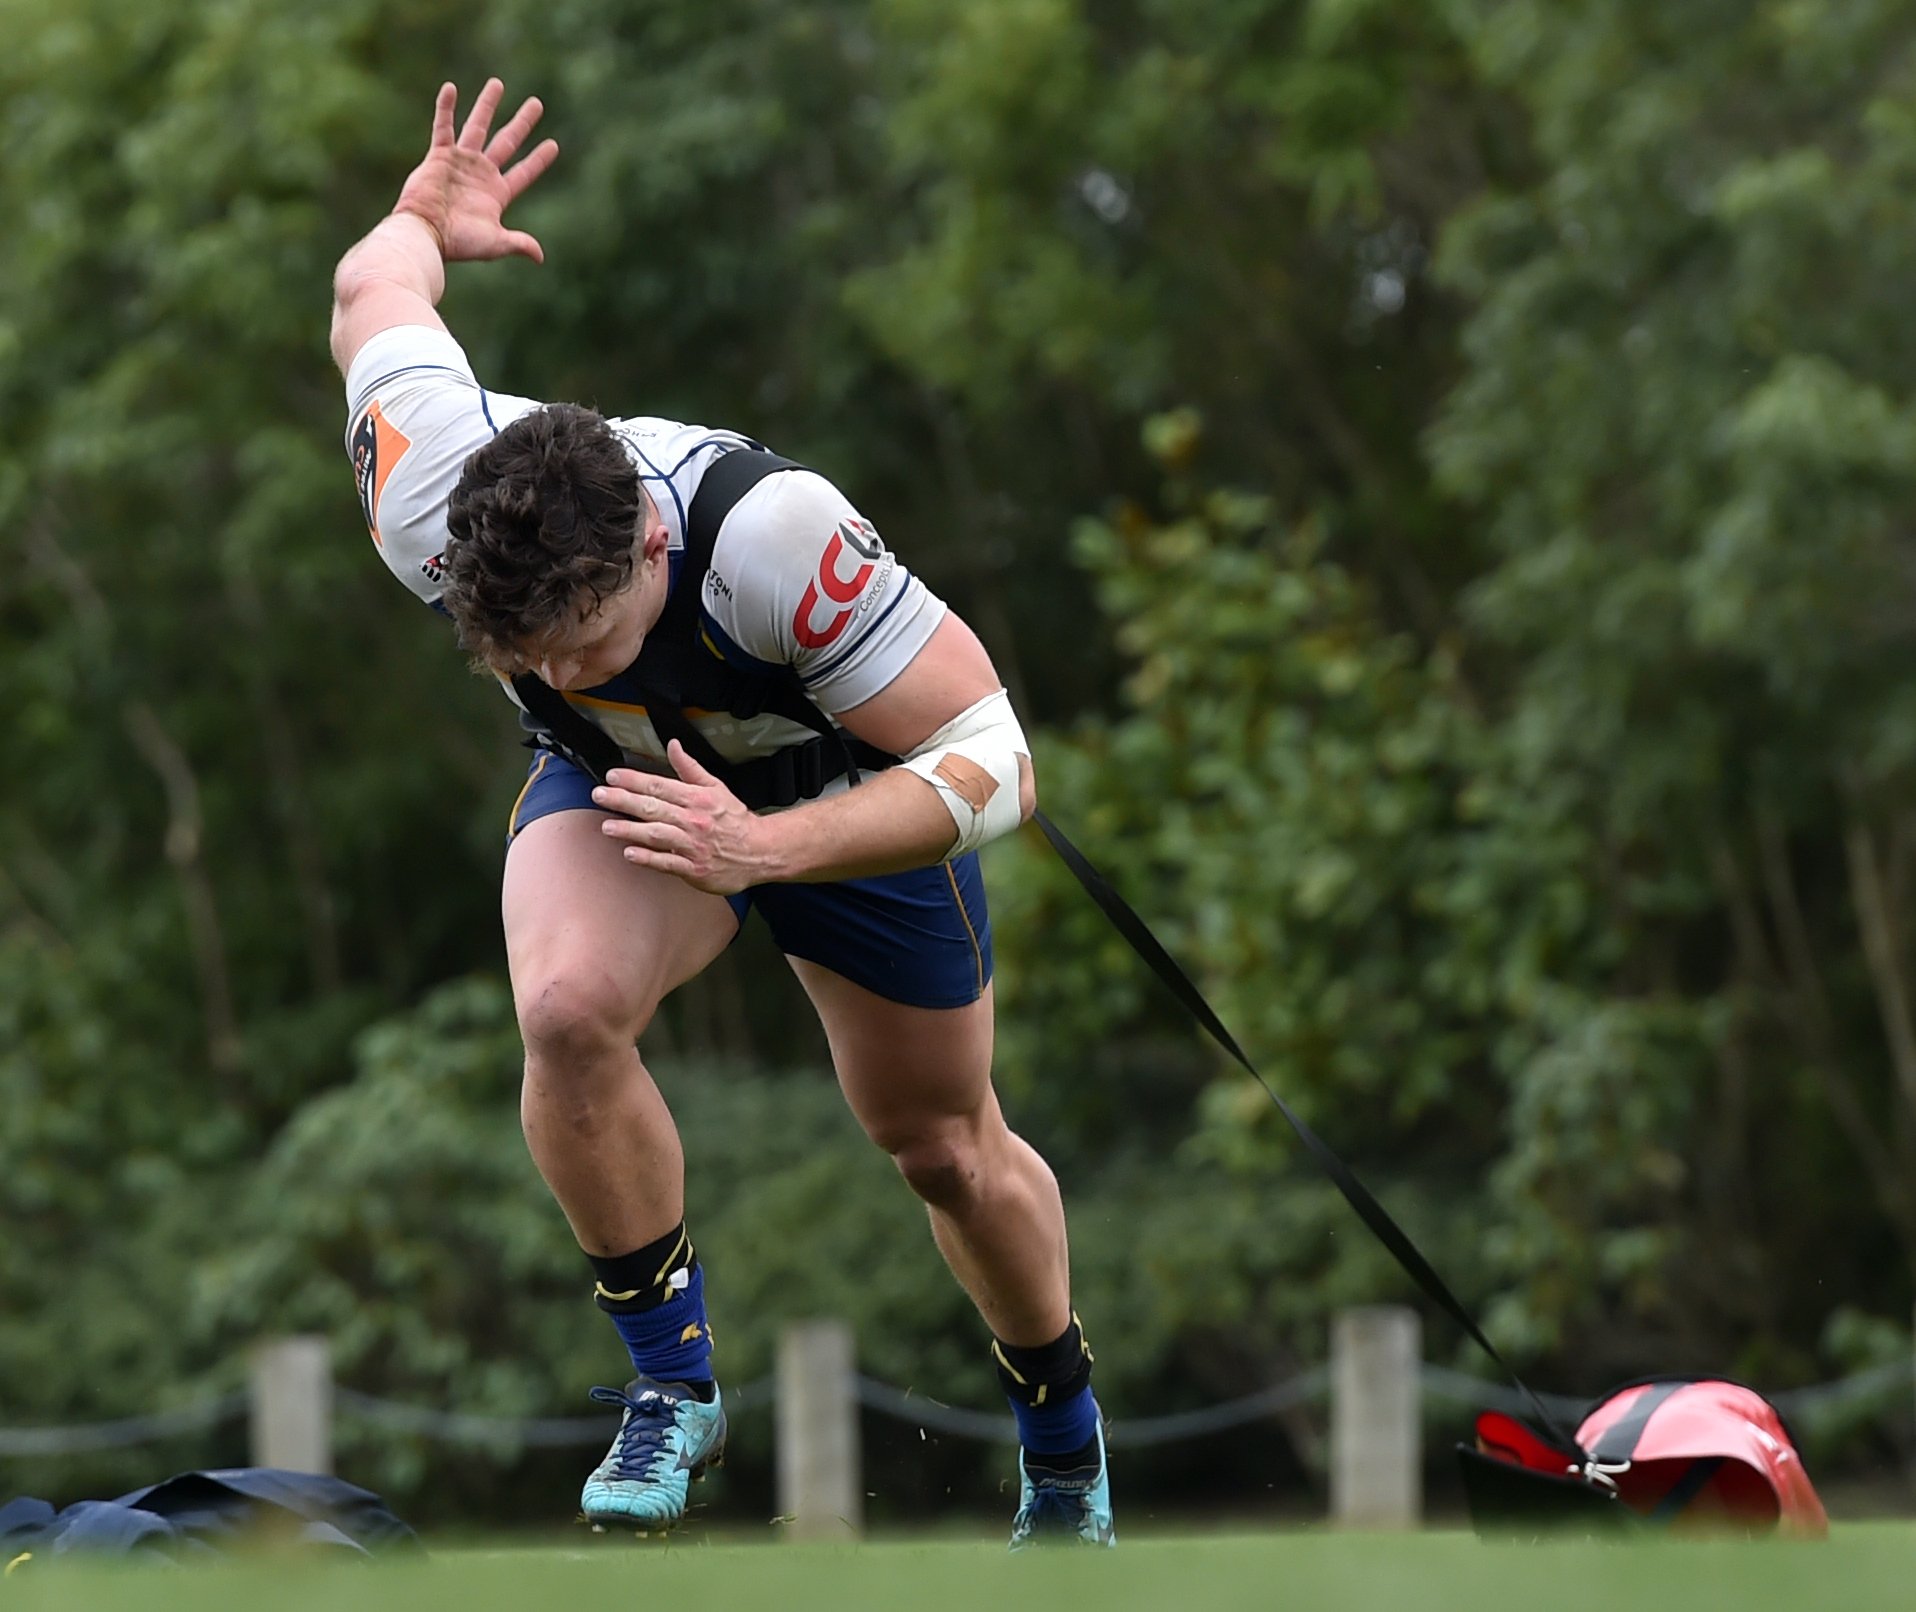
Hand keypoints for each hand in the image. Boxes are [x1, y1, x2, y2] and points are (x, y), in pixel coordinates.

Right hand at [392, 79, 558, 263]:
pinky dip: (445, 107)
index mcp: (497, 194)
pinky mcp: (439, 156)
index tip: (553, 144)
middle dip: (522, 123)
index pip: (524, 172)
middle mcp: (481, 175)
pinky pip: (443, 126)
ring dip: (487, 105)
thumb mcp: (494, 243)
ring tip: (498, 84)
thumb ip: (518, 243)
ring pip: (477, 126)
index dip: (538, 160)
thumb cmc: (458, 242)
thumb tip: (540, 257)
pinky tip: (451, 88)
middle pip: (507, 142)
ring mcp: (460, 163)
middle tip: (537, 103)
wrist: (425, 234)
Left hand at [594, 742, 771, 894]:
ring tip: (607, 826)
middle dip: (623, 801)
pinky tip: (630, 853)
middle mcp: (693, 820)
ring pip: (657, 835)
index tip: (612, 776)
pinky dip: (649, 858)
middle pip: (653, 807)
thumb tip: (673, 745)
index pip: (660, 785)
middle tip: (599, 795)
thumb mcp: (716, 787)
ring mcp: (693, 845)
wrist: (760, 851)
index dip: (634, 780)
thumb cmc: (735, 820)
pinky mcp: (694, 868)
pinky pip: (668, 862)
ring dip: (630, 830)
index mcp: (697, 798)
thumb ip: (689, 768)